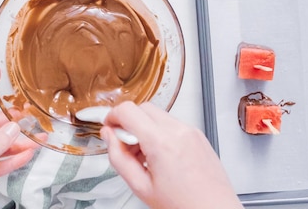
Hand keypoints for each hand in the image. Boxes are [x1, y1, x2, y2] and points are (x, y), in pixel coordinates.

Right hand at [100, 101, 242, 208]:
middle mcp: (178, 131)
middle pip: (142, 108)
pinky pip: (172, 123)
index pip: (128, 110)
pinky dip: (160, 132)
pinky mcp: (198, 135)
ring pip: (157, 115)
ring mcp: (191, 131)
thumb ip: (119, 158)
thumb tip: (108, 137)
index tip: (109, 128)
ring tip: (145, 156)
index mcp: (161, 142)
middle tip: (124, 144)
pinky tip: (160, 156)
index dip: (112, 117)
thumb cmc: (184, 205)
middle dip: (128, 122)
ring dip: (144, 127)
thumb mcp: (141, 187)